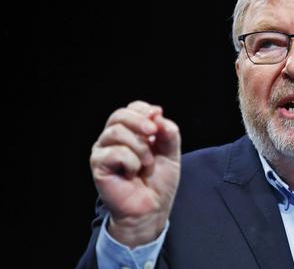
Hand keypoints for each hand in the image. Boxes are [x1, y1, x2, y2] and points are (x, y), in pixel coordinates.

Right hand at [90, 100, 180, 246]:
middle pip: (119, 116)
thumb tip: (159, 115)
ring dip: (139, 148)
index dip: (145, 110)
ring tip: (146, 164)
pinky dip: (131, 162)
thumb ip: (168, 133)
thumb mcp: (170, 153)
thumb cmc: (158, 181)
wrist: (152, 208)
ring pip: (117, 132)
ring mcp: (103, 151)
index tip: (158, 117)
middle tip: (154, 133)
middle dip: (140, 122)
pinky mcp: (98, 165)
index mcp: (129, 132)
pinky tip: (132, 174)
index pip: (131, 108)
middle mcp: (112, 139)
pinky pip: (115, 153)